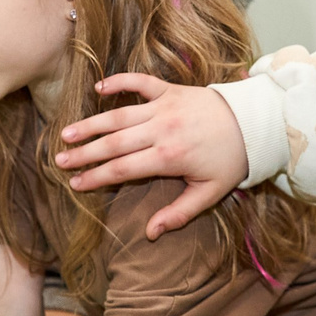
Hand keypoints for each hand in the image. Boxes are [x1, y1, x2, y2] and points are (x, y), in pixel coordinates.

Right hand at [51, 74, 246, 239]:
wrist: (255, 123)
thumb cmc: (231, 160)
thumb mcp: (210, 193)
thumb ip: (179, 213)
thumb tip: (150, 233)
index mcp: (168, 157)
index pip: (122, 169)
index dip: (95, 177)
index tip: (75, 184)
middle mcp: (161, 130)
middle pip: (113, 143)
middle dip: (84, 153)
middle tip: (60, 162)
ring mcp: (164, 106)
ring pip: (118, 115)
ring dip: (91, 124)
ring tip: (66, 133)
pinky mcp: (170, 89)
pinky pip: (140, 82)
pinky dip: (119, 82)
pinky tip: (98, 88)